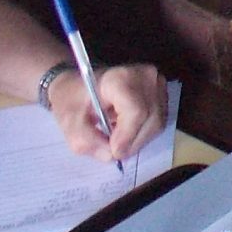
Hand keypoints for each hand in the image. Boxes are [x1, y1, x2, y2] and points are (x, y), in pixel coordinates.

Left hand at [48, 62, 167, 161]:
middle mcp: (145, 76)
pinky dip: (142, 132)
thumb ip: (87, 141)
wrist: (78, 84)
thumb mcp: (69, 123)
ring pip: (157, 122)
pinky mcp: (161, 92)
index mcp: (119, 78)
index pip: (136, 111)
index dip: (127, 136)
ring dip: (137, 138)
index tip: (112, 151)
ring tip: (116, 136)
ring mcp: (156, 83)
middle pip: (150, 119)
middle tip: (112, 150)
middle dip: (132, 142)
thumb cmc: (72, 100)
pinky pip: (158, 121)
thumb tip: (110, 155)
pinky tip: (126, 129)